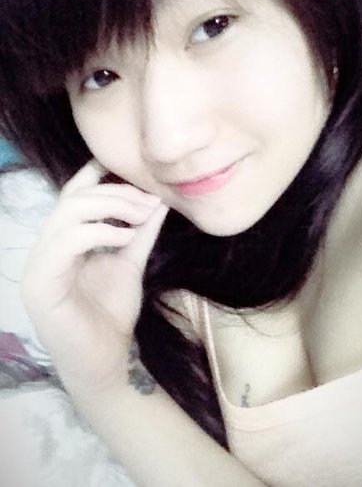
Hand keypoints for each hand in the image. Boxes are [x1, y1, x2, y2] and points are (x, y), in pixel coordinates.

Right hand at [22, 159, 167, 396]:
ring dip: (110, 207)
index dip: (90, 176)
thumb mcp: (130, 264)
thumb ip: (140, 234)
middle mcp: (44, 250)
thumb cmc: (112, 315)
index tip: (119, 164)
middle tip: (148, 200)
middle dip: (114, 193)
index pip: (70, 199)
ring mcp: (38, 267)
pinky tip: (126, 236)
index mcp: (61, 244)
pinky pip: (66, 242)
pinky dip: (99, 231)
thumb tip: (157, 202)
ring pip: (66, 214)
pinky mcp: (40, 284)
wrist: (105, 362)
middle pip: (71, 200)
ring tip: (142, 214)